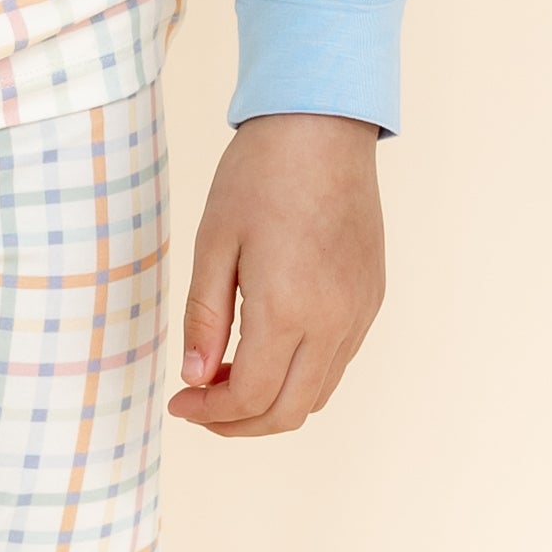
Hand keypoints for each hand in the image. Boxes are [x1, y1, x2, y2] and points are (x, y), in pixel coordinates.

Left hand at [169, 116, 385, 435]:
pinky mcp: (371, 299)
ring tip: (228, 375)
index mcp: (288, 310)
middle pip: (288, 412)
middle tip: (200, 405)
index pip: (250, 398)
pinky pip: (338, 361)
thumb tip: (195, 376)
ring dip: (271, 402)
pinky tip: (267, 349)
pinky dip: (300, 375)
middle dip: (238, 423)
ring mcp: (359, 313)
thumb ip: (203, 317)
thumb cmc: (259, 177)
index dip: (209, 412)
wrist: (322, 128)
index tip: (180, 400)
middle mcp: (333, 322)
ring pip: (318, 394)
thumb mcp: (213, 244)